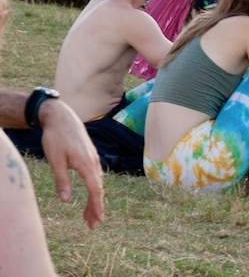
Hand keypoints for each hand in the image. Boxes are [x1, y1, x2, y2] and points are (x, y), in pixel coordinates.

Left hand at [38, 100, 105, 229]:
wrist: (62, 117)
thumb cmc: (56, 138)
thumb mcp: (55, 161)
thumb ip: (61, 181)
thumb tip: (66, 201)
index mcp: (86, 165)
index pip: (95, 190)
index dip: (96, 206)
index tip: (97, 220)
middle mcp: (94, 162)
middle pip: (98, 189)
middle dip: (96, 208)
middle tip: (93, 224)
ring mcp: (94, 158)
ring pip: (97, 183)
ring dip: (95, 199)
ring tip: (89, 214)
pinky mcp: (90, 156)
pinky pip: (96, 176)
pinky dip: (94, 188)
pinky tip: (91, 193)